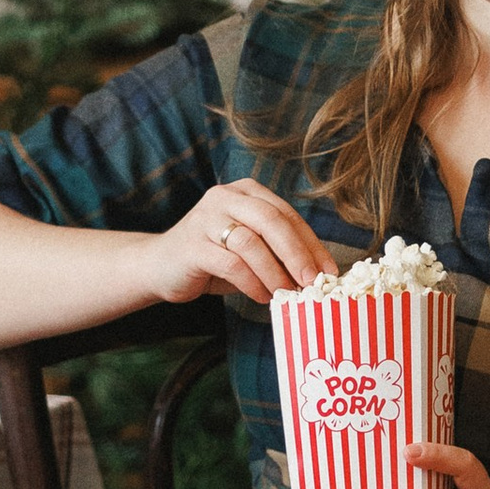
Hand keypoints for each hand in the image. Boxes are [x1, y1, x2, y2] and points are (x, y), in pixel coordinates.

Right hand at [147, 182, 334, 313]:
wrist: (160, 266)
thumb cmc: (213, 259)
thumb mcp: (250, 248)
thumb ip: (278, 251)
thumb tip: (319, 272)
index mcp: (246, 192)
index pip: (287, 214)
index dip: (311, 243)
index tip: (329, 271)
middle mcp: (225, 197)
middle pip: (272, 221)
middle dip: (298, 254)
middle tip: (314, 282)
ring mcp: (205, 218)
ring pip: (251, 243)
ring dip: (275, 272)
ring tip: (286, 294)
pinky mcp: (192, 245)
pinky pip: (230, 264)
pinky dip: (252, 283)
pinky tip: (261, 296)